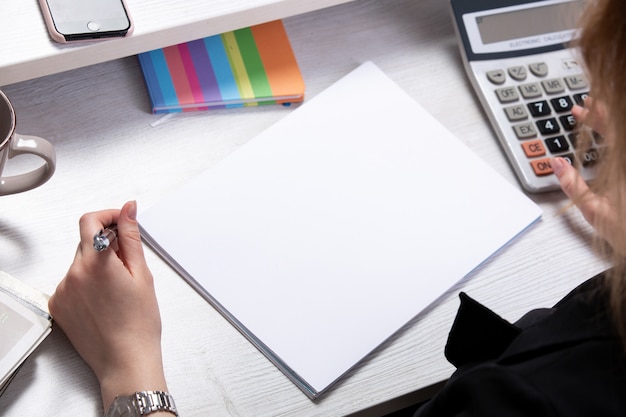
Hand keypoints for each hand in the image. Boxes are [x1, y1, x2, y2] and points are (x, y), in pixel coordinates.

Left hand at [48, 201, 167, 410]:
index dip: (108, 216)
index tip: (120, 222)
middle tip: (128, 262)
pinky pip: (71, 282)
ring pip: (80, 263)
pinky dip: (86, 283)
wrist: (125, 359)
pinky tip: (104, 300)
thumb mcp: (142, 274)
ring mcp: (62, 290)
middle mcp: (73, 274)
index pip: (90, 221)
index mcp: (97, 263)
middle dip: (107, 244)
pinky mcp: (57, 304)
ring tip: (117, 289)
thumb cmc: (138, 324)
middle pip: (86, 242)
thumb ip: (131, 237)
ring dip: (97, 265)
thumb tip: (127, 210)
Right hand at [552, 98, 622, 254]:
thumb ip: (573, 186)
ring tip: (600, 121)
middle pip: (619, 128)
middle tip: (587, 109)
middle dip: (602, 115)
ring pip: (623, 139)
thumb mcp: (596, 212)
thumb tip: (557, 166)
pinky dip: (616, 143)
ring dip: (611, 127)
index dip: (595, 114)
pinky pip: (624, 152)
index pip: (611, 126)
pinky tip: (610, 145)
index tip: (581, 108)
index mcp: (621, 164)